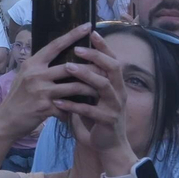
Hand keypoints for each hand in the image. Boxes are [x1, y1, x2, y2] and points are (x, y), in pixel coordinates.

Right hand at [0, 24, 96, 140]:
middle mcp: (36, 74)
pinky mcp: (45, 107)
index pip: (55, 45)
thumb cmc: (18, 97)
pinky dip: (76, 109)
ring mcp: (41, 91)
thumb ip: (40, 66)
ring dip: (90, 90)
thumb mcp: (25, 76)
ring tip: (100, 91)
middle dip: (91, 68)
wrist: (6, 120)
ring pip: (74, 87)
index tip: (87, 25)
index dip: (72, 35)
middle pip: (70, 66)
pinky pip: (68, 107)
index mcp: (32, 63)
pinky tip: (81, 111)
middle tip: (106, 68)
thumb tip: (56, 53)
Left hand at [56, 33, 136, 163]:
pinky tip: (59, 102)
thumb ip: (87, 81)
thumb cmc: (96, 118)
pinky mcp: (108, 121)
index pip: (111, 60)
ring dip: (86, 75)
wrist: (107, 146)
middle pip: (113, 68)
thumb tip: (69, 61)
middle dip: (96, 57)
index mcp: (115, 84)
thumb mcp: (93, 97)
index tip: (92, 31)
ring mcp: (115, 107)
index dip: (104, 46)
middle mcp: (119, 92)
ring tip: (67, 68)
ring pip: (104, 86)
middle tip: (78, 49)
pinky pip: (91, 111)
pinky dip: (74, 106)